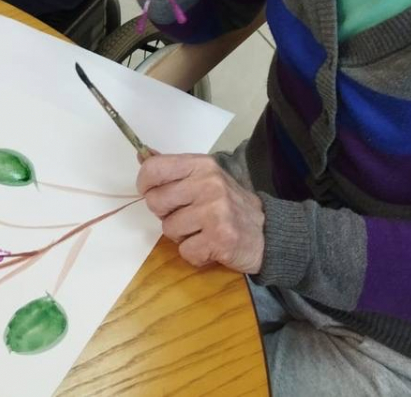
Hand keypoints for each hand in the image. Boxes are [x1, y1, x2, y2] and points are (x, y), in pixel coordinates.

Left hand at [137, 154, 265, 273]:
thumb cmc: (230, 204)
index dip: (145, 184)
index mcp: (202, 165)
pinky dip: (195, 254)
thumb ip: (174, 169)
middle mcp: (209, 184)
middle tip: (186, 216)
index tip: (151, 192)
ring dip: (182, 236)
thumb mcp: (205, 177)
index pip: (154, 168)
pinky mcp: (220, 239)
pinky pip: (185, 251)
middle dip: (165, 214)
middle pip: (155, 201)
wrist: (269, 233)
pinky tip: (211, 246)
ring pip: (168, 229)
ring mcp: (215, 211)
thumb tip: (141, 155)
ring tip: (202, 231)